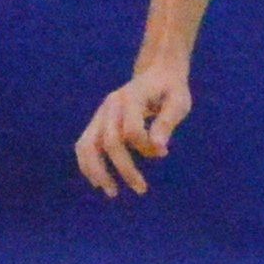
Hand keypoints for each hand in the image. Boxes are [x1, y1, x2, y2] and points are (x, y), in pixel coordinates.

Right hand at [75, 64, 192, 195]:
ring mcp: (101, 113)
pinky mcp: (97, 121)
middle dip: (123, 168)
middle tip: (141, 189)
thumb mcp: (178, 102)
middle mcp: (111, 105)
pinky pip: (84, 145)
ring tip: (111, 191)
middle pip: (109, 141)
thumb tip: (158, 149)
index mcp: (132, 97)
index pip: (131, 130)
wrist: (156, 72)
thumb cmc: (171, 89)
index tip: (162, 153)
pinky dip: (88, 164)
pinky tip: (98, 181)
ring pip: (87, 145)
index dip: (145, 147)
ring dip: (97, 171)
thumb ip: (167, 122)